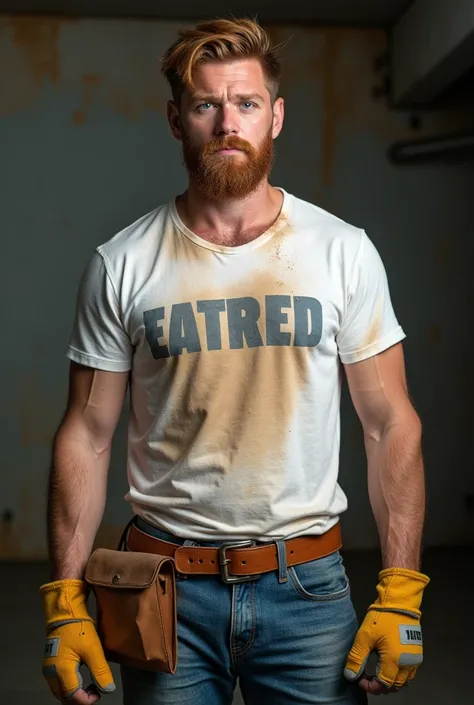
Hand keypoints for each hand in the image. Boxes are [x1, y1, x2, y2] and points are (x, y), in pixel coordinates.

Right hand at [40, 579, 115, 701]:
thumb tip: (108, 690)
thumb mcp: (93, 650)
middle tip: (96, 691)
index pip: (73, 696)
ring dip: (74, 693)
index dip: (87, 700)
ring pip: (60, 691)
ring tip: (90, 686)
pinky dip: (69, 686)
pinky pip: (58, 683)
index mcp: (61, 672)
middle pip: (65, 697)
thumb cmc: (79, 630)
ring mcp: (49, 670)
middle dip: (80, 698)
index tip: (100, 694)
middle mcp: (51, 674)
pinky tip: (81, 679)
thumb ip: (100, 672)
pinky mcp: (50, 664)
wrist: (65, 613)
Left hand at [344, 568, 429, 693]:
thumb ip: (356, 658)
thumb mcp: (364, 637)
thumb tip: (350, 676)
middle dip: (380, 686)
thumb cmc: (382, 618)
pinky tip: (388, 666)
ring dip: (390, 682)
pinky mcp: (417, 652)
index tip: (360, 680)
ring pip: (404, 681)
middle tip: (367, 678)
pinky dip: (399, 675)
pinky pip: (409, 672)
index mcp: (394, 661)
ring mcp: (415, 658)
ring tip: (376, 673)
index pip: (383, 685)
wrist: (399, 602)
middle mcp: (408, 663)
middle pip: (395, 686)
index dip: (371, 686)